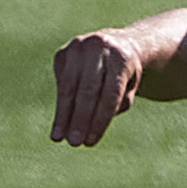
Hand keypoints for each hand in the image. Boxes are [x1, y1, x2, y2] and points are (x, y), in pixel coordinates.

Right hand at [49, 28, 148, 146]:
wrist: (113, 44)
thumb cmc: (123, 75)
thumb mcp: (128, 89)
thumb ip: (115, 106)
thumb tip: (88, 127)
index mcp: (121, 58)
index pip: (110, 94)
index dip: (100, 120)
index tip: (91, 141)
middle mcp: (98, 48)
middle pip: (88, 90)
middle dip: (80, 118)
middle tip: (74, 143)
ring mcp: (78, 47)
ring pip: (68, 86)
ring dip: (63, 114)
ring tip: (58, 138)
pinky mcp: (63, 53)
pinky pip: (60, 82)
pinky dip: (61, 104)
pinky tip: (59, 123)